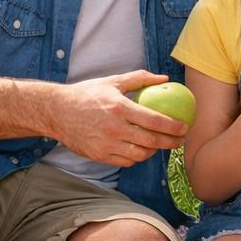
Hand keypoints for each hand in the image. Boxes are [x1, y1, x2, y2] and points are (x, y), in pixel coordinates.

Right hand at [52, 71, 187, 166]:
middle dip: (171, 143)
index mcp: (119, 108)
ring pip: (140, 154)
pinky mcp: (98, 155)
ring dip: (155, 152)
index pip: (154, 120)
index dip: (173, 126)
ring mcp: (105, 144)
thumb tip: (164, 78)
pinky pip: (125, 161)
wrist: (55, 111)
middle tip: (181, 140)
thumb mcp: (112, 81)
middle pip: (151, 141)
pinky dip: (137, 157)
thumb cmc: (86, 94)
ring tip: (162, 145)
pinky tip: (143, 150)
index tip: (185, 127)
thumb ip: (139, 78)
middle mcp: (113, 128)